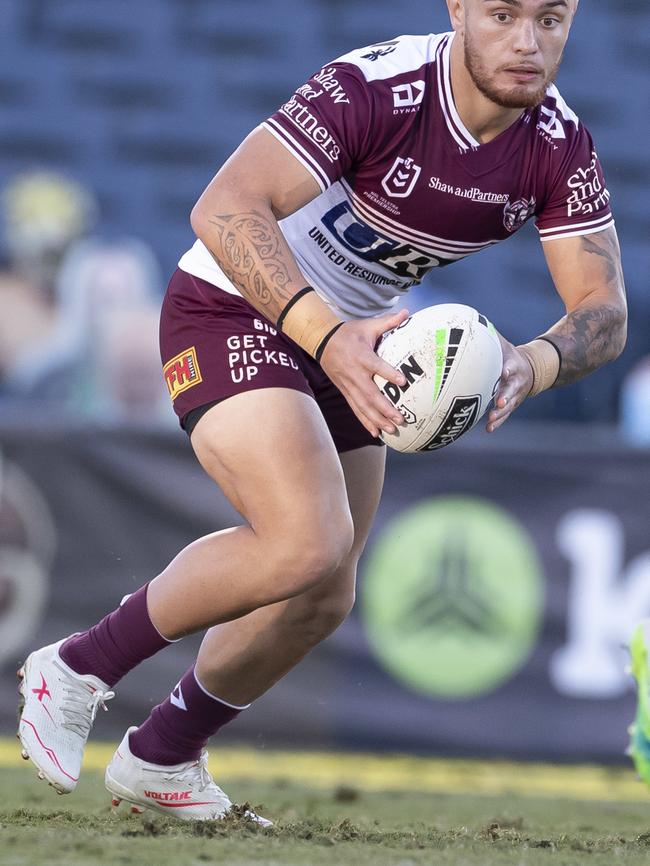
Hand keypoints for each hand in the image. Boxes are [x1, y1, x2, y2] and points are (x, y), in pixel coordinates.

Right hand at [319, 309, 409, 436]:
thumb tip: (408, 313)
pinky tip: (375, 433)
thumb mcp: (367, 325)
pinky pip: (355, 408)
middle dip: (385, 408)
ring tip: (392, 430)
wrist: (321, 341)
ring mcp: (348, 385)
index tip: (402, 381)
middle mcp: (354, 373)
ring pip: (362, 406)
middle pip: (370, 394)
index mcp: (361, 356)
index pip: (376, 366)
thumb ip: (388, 322)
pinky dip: (365, 421)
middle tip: (400, 418)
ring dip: (377, 419)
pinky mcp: (344, 391)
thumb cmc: (348, 333)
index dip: (388, 374)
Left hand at [486, 333, 533, 432]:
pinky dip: (498, 422)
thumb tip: (469, 324)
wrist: (532, 369)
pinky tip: (488, 429)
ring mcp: (515, 395)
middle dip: (506, 396)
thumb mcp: (504, 345)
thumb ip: (490, 338)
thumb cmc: (510, 355)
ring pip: (509, 406)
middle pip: (512, 390)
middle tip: (500, 402)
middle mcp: (517, 382)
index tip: (504, 372)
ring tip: (491, 420)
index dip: (508, 370)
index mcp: (514, 365)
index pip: (512, 367)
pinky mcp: (512, 404)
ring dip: (500, 413)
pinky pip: (505, 415)